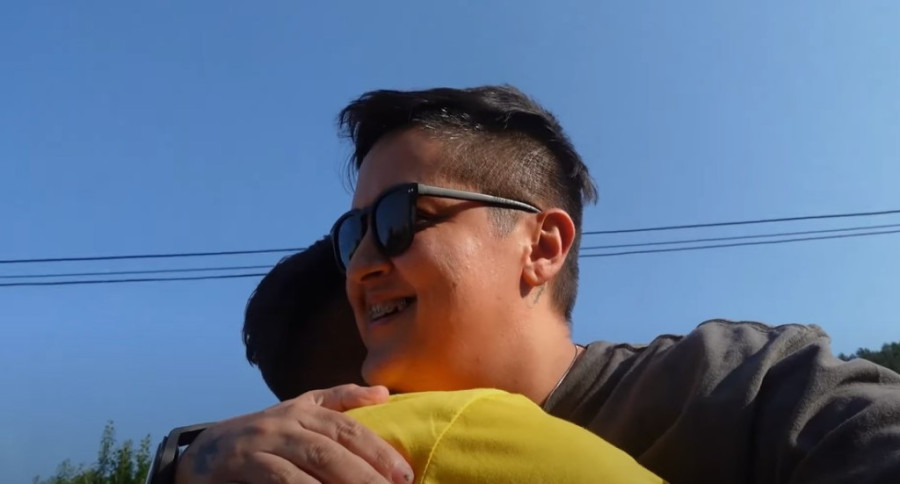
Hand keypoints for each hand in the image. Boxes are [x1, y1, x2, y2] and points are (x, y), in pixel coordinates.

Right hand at [175, 384, 412, 483]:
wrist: (203, 452)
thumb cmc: (264, 436)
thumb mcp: (300, 411)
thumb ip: (340, 401)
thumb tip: (384, 393)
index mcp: (305, 410)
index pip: (348, 429)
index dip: (378, 450)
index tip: (404, 474)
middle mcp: (285, 422)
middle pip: (333, 448)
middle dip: (367, 472)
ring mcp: (262, 442)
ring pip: (309, 463)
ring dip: (341, 483)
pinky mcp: (241, 464)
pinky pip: (280, 479)